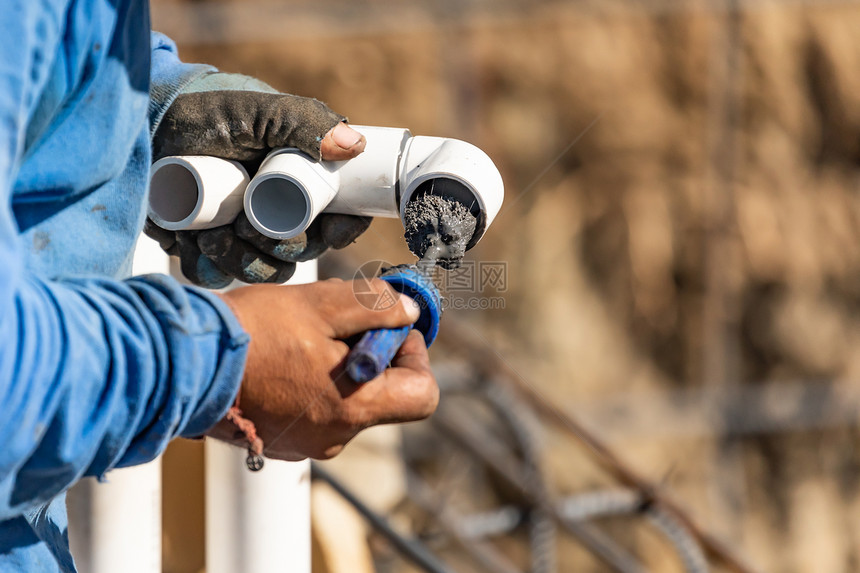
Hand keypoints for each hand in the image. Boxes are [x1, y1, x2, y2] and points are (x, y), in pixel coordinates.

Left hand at [146, 72, 370, 287]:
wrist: (146, 124)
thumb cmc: (208, 113)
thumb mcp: (259, 113)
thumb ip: (305, 122)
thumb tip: (353, 146)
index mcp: (301, 183)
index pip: (340, 217)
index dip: (342, 231)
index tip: (328, 232)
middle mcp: (277, 213)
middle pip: (303, 254)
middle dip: (280, 249)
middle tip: (247, 226)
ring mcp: (243, 235)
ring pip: (264, 272)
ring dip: (243, 262)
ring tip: (212, 234)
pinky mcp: (207, 248)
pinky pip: (218, 278)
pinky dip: (208, 267)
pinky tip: (194, 243)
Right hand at [207, 278, 439, 459]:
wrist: (181, 362)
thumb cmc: (251, 332)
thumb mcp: (322, 304)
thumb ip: (376, 306)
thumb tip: (410, 312)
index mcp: (353, 408)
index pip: (422, 395)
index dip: (415, 356)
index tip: (389, 328)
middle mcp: (334, 437)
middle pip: (384, 396)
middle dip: (372, 354)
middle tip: (337, 323)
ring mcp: (306, 444)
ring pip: (348, 401)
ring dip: (339, 367)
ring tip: (299, 339)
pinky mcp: (281, 441)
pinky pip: (317, 411)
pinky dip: (312, 384)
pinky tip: (281, 358)